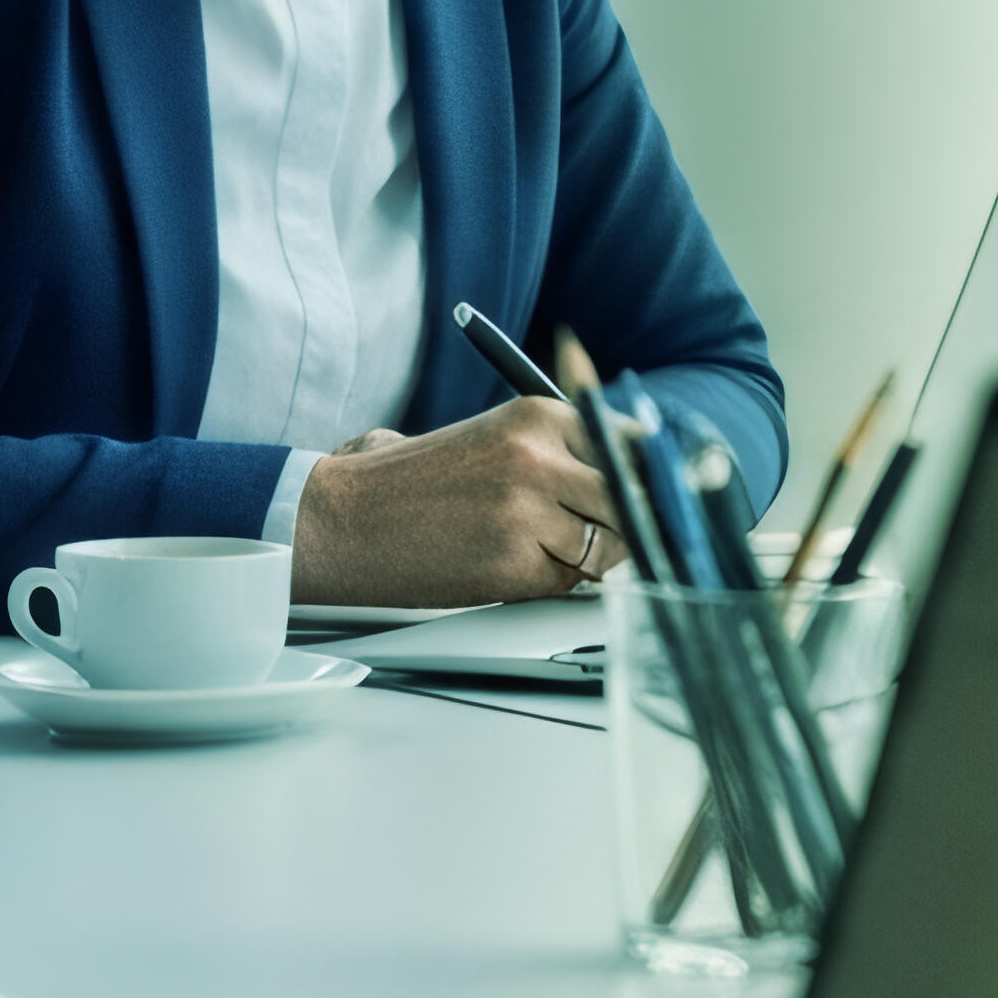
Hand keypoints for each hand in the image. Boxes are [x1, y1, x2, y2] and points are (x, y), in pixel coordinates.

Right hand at [291, 395, 618, 606]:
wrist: (343, 518)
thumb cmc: (419, 479)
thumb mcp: (499, 437)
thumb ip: (567, 450)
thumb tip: (643, 472)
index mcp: (541, 415)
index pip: (633, 447)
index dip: (648, 480)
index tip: (654, 496)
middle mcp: (540, 458)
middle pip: (631, 500)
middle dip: (627, 523)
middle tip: (609, 532)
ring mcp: (527, 513)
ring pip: (606, 547)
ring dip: (587, 557)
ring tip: (538, 543)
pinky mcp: (512, 564)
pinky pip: (566, 582)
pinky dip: (551, 581)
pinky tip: (509, 563)